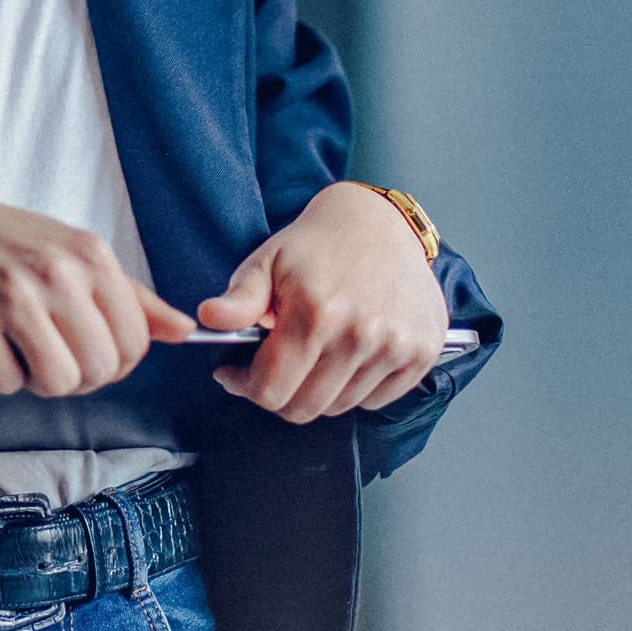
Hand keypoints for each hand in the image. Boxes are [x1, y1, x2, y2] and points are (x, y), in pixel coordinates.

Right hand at [0, 181, 193, 396]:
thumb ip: (130, 295)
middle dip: (75, 376)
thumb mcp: (68, 252)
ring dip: (36, 379)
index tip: (86, 351)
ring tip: (15, 345)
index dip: (114, 362)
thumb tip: (183, 330)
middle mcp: (57, 272)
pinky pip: (6, 384)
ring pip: (59, 383)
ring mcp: (13, 296)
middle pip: (100, 369)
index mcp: (89, 254)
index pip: (136, 341)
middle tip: (44, 350)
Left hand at [197, 181, 447, 422]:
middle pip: (305, 408)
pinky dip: (357, 390)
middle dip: (279, 394)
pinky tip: (347, 356)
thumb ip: (239, 299)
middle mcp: (361, 334)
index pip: (271, 391)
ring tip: (313, 355)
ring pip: (340, 407)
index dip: (245, 387)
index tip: (238, 374)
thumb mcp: (267, 261)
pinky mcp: (422, 352)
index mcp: (317, 313)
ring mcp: (396, 346)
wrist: (380, 222)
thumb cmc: (317, 244)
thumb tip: (209, 318)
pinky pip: (377, 401)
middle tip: (274, 368)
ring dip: (319, 392)